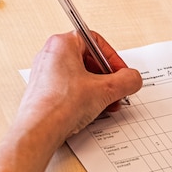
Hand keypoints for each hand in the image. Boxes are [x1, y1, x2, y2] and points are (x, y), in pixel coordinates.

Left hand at [15, 31, 142, 150]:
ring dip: (98, 90)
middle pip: (88, 59)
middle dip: (107, 78)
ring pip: (80, 76)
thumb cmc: (60, 105)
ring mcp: (46, 73)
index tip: (121, 72)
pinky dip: (85, 97)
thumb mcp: (105, 91)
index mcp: (62, 44)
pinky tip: (93, 110)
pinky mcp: (44, 90)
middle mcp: (51, 55)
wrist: (39, 130)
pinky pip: (70, 88)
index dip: (113, 58)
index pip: (95, 41)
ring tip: (107, 103)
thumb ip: (126, 81)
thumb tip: (133, 78)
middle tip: (116, 90)